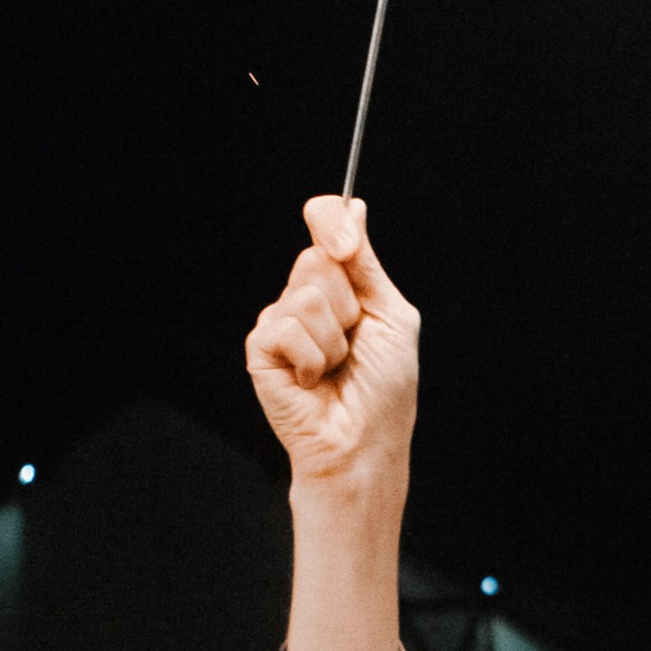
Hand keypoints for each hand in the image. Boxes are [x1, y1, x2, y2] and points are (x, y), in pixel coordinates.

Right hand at [245, 197, 418, 489]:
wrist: (363, 445)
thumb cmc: (384, 391)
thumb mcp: (389, 316)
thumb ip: (366, 262)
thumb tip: (351, 205)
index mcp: (342, 285)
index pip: (326, 224)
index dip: (333, 223)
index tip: (348, 246)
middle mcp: (307, 297)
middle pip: (317, 257)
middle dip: (348, 304)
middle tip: (354, 343)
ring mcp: (281, 322)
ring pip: (305, 294)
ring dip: (334, 339)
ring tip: (335, 369)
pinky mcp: (260, 348)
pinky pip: (284, 326)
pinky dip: (311, 358)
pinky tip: (313, 382)